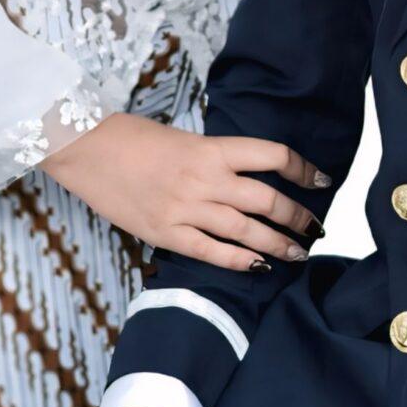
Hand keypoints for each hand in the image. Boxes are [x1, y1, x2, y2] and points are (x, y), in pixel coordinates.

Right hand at [43, 112, 329, 268]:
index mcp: (211, 148)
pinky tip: (259, 267)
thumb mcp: (182, 140)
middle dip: (297, 217)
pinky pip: (211, 252)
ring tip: (297, 253)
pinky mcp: (165, 233)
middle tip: (315, 228)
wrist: (86, 149)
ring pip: (246, 231)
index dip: (303, 168)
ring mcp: (185, 208)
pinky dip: (239, 261)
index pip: (272, 156)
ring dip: (278, 244)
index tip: (320, 179)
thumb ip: (213, 160)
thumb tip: (243, 182)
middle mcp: (204, 179)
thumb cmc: (132, 139)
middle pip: (267, 200)